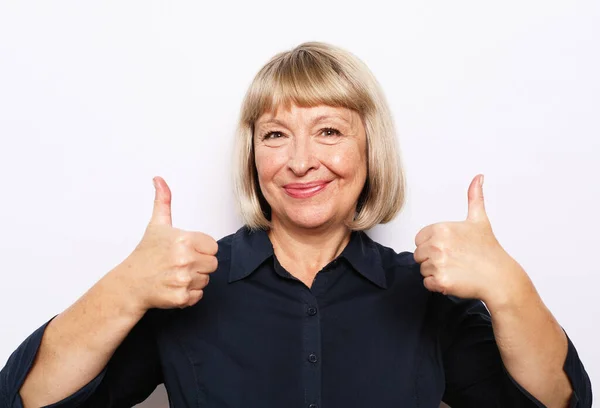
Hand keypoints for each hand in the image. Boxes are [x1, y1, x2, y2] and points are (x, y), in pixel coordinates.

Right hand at [115, 176, 218, 312]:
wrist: (130, 283)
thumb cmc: (145, 255)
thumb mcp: (157, 225)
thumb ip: (163, 201)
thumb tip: (159, 179)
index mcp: (184, 239)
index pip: (213, 247)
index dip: (201, 249)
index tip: (186, 251)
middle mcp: (184, 259)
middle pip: (212, 264)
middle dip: (199, 265)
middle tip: (179, 264)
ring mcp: (183, 279)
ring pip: (206, 280)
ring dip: (194, 280)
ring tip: (175, 275)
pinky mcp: (181, 297)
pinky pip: (198, 295)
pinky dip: (189, 295)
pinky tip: (174, 287)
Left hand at [413, 174, 526, 303]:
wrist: (500, 277)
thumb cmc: (488, 250)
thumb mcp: (479, 220)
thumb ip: (474, 197)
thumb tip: (478, 177)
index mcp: (441, 229)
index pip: (419, 239)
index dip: (432, 245)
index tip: (450, 248)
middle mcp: (437, 245)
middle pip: (419, 255)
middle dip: (432, 259)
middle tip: (454, 260)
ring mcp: (438, 263)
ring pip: (423, 269)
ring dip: (436, 272)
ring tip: (456, 269)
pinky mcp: (441, 281)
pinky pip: (427, 284)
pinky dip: (438, 285)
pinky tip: (454, 279)